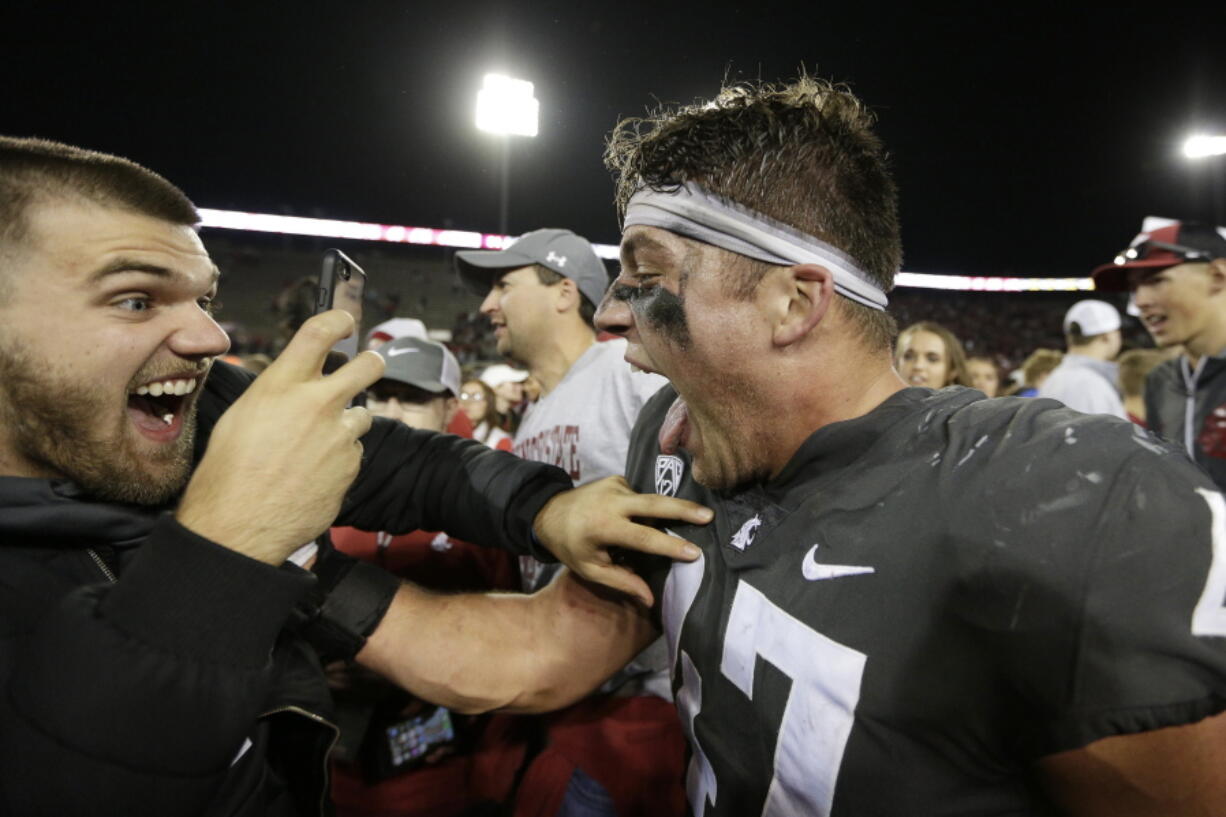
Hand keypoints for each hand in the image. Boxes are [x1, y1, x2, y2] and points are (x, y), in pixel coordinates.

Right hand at [176, 310, 383, 563]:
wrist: (239, 524)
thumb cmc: (228, 470)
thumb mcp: (242, 415)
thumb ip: (277, 393)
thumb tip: (295, 385)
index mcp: (282, 384)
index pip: (320, 332)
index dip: (339, 319)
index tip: (346, 321)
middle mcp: (318, 403)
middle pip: (369, 365)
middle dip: (371, 363)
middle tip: (366, 367)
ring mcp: (340, 436)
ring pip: (361, 415)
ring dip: (347, 423)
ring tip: (316, 444)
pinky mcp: (351, 465)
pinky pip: (353, 452)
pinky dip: (339, 458)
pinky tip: (314, 472)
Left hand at [532, 476, 711, 605]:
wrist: (547, 511)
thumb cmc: (570, 546)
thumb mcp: (590, 569)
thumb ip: (622, 582)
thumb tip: (651, 599)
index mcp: (603, 527)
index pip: (643, 538)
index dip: (670, 546)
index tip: (694, 552)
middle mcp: (611, 501)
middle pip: (655, 504)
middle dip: (684, 509)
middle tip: (709, 516)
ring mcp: (615, 485)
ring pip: (649, 501)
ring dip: (662, 514)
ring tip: (681, 522)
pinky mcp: (617, 478)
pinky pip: (639, 496)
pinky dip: (643, 509)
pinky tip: (636, 517)